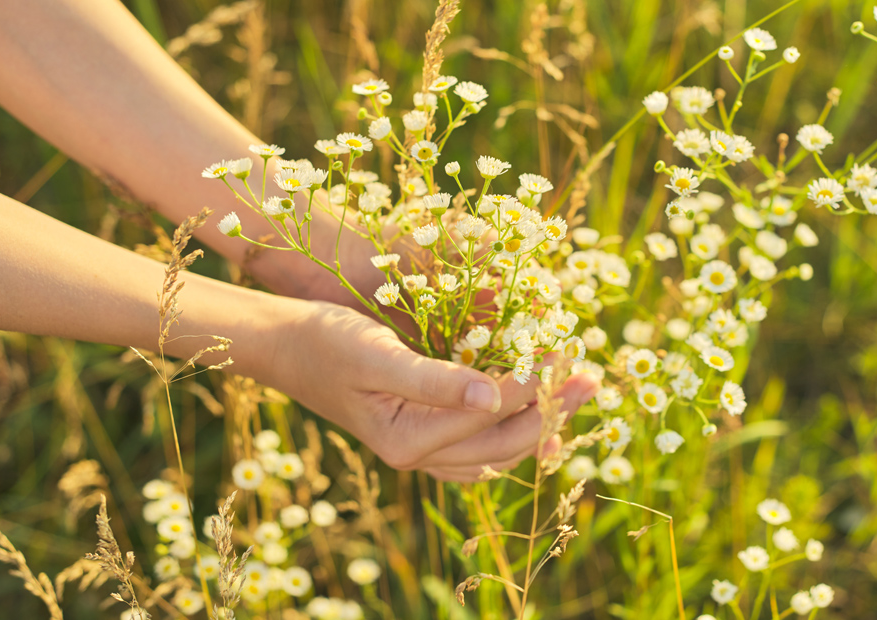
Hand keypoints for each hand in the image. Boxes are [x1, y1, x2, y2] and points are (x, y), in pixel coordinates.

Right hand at [255, 299, 600, 481]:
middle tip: (589, 378)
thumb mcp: (378, 355)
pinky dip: (511, 431)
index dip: (532, 383)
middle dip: (550, 411)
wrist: (288, 345)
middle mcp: (416, 456)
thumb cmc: (328, 341)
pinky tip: (531, 409)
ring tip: (573, 394)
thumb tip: (495, 397)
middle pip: (502, 445)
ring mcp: (418, 450)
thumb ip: (435, 381)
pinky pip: (477, 448)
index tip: (564, 350)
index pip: (491, 415)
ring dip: (538, 423)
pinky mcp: (419, 435)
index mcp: (408, 441)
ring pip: (495, 453)